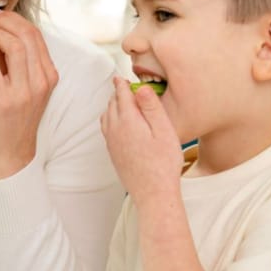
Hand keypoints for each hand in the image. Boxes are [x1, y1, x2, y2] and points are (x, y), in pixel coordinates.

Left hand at [0, 10, 58, 177]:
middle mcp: (40, 82)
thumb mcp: (26, 90)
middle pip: (27, 35)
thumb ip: (18, 63)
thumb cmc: (14, 121)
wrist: (10, 158)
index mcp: (48, 77)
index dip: (15, 20)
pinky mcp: (2, 101)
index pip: (37, 35)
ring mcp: (23, 92)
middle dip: (4, 20)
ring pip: (14, 46)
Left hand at [101, 77, 182, 204]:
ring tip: (121, 103)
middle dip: (117, 94)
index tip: (120, 77)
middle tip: (124, 87)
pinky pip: (106, 129)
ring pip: (106, 117)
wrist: (153, 193)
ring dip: (112, 107)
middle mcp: (115, 130)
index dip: (121, 84)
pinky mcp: (113, 153)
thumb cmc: (163, 163)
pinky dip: (110, 119)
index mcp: (128, 121)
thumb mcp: (164, 130)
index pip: (121, 95)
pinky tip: (119, 123)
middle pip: (112, 104)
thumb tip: (140, 87)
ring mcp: (112, 143)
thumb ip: (151, 107)